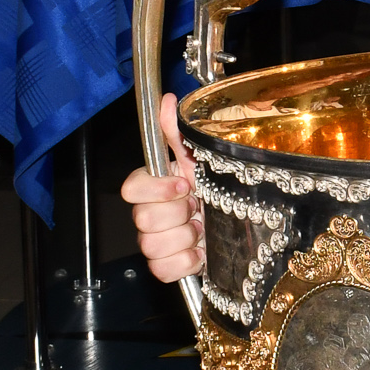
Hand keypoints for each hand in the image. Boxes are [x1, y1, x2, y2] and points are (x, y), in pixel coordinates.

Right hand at [119, 92, 203, 281]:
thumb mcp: (201, 159)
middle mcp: (149, 215)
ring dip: (185, 238)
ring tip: (202, 229)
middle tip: (198, 207)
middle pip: (143, 220)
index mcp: (153, 189)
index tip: (186, 185)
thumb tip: (167, 100)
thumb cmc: (215, 190)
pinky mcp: (168, 266)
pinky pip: (162, 270)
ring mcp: (156, 243)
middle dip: (179, 214)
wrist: (237, 224)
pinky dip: (185, 262)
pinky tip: (201, 252)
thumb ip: (179, 133)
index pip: (131, 189)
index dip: (159, 190)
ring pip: (152, 246)